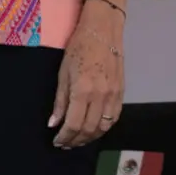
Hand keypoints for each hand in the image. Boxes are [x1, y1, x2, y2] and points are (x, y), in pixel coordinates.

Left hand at [50, 2, 124, 148]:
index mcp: (82, 90)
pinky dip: (104, 128)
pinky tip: (95, 129)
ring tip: (78, 139)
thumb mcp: (63, 72)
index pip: (73, 124)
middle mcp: (100, 96)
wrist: (103, 31)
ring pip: (103, 127)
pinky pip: (114, 118)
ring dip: (90, 138)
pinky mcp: (121, 93)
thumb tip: (54, 123)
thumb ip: (60, 101)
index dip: (64, 137)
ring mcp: (113, 95)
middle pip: (89, 129)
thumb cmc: (78, 47)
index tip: (57, 141)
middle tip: (66, 143)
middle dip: (76, 140)